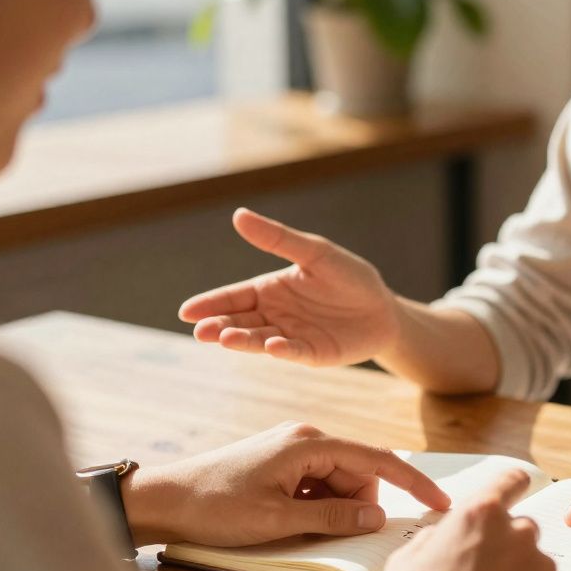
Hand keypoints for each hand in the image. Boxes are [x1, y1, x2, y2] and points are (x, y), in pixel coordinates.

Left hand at [122, 421, 450, 546]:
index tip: (440, 502)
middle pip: (359, 473)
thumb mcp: (278, 520)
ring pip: (338, 482)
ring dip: (333, 508)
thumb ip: (332, 518)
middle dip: (357, 505)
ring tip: (295, 526)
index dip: (412, 482)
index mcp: (309, 442)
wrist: (163, 499)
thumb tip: (377, 519)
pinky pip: (317, 485)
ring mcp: (292, 450)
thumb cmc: (215, 505)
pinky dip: (316, 506)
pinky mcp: (281, 464)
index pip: (377, 459)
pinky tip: (290, 521)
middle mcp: (306, 438)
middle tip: (329, 533)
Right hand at [178, 208, 400, 366]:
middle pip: (240, 321)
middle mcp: (274, 316)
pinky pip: (294, 353)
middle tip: (201, 330)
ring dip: (243, 340)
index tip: (186, 311)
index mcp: (269, 290)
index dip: (210, 304)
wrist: (384, 309)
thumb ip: (278, 239)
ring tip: (226, 338)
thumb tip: (238, 215)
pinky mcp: (313, 354)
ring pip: (260, 340)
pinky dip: (282, 350)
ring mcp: (291, 337)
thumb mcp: (315, 253)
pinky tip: (272, 345)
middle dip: (219, 326)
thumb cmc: (349, 277)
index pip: (233, 297)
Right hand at [361, 471, 568, 570]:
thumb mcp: (406, 562)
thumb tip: (446, 535)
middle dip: (507, 548)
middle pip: (523, 529)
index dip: (513, 485)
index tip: (518, 489)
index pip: (511, 480)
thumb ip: (436, 537)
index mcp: (480, 514)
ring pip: (536, 566)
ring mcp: (543, 568)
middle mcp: (519, 533)